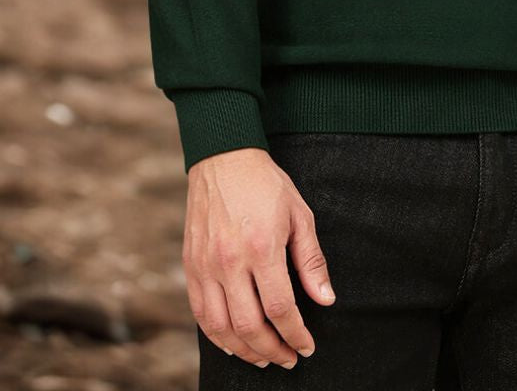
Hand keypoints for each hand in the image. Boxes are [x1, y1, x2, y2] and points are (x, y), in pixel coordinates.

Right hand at [183, 146, 334, 368]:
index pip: (280, 308)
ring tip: (264, 357)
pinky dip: (217, 335)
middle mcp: (230, 261)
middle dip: (272, 349)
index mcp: (261, 247)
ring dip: (244, 351)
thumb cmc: (266, 184)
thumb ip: (311, 261)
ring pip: (220, 328)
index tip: (306, 346)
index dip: (295, 334)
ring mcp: (206, 265)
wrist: (224, 157)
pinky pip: (200, 313)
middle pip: (249, 326)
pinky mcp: (191, 265)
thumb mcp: (299, 215)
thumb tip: (326, 299)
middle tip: (288, 358)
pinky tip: (234, 341)